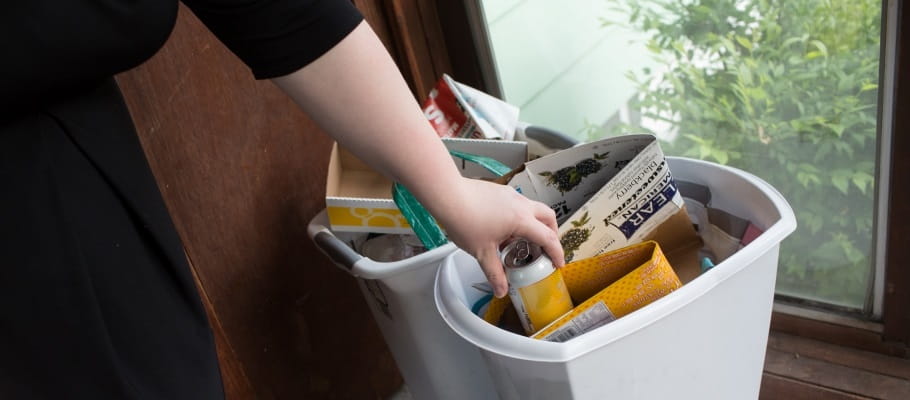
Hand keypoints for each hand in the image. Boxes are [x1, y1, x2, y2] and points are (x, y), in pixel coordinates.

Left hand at [431, 177, 563, 297]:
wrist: (448, 195)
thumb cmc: (464, 220)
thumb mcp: (482, 252)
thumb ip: (495, 273)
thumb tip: (501, 290)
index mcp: (522, 220)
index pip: (548, 238)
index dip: (557, 253)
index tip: (558, 263)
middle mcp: (521, 204)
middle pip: (548, 217)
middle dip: (551, 233)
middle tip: (545, 248)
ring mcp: (511, 195)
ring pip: (533, 208)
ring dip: (535, 224)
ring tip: (521, 241)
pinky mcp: (500, 191)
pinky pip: (518, 204)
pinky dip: (520, 216)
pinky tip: (504, 228)